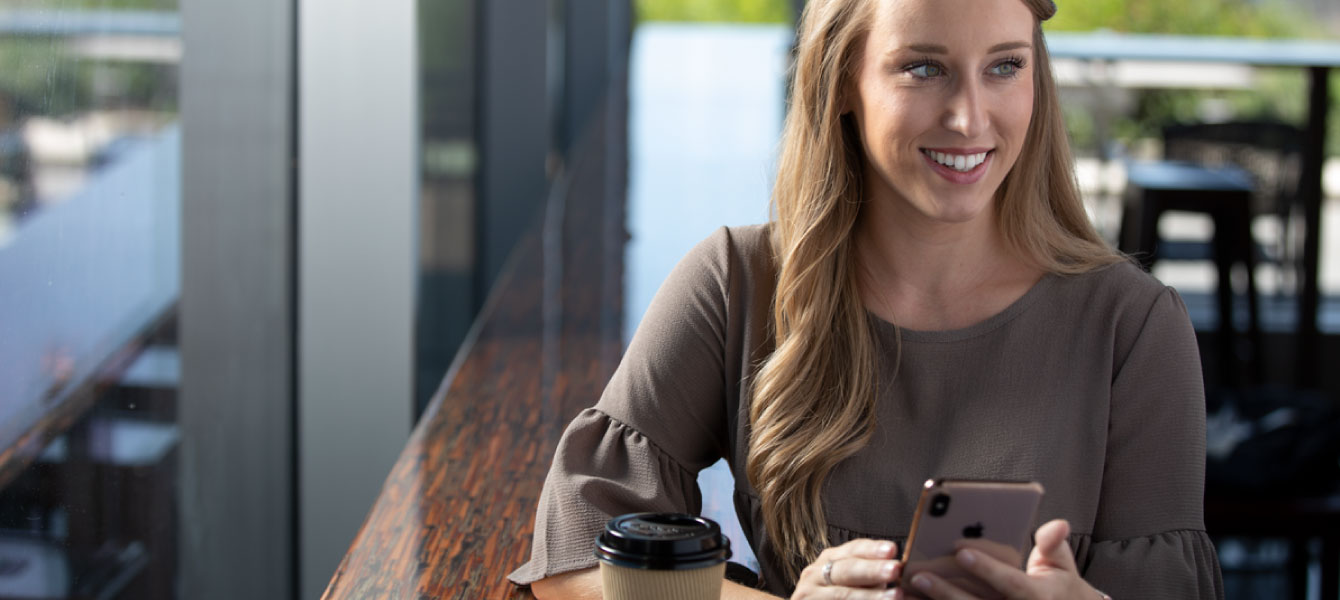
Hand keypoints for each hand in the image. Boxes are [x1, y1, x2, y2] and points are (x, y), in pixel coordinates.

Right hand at [791, 538, 901, 598]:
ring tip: (895, 595)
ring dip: (870, 595)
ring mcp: (809, 593)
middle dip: (873, 569)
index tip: (892, 549)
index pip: (854, 549)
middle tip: (895, 569)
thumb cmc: (839, 598)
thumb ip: (871, 578)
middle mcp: (816, 572)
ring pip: (842, 594)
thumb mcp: (852, 583)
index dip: (872, 549)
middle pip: (847, 569)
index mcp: (830, 559)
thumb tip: (901, 574)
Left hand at [900, 519, 1101, 599]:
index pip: (1010, 582)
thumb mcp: (1062, 567)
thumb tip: (1057, 524)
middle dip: (947, 591)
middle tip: (918, 575)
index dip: (987, 568)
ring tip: (906, 592)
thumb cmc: (1060, 592)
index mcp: (1037, 596)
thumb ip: (1053, 545)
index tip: (961, 552)